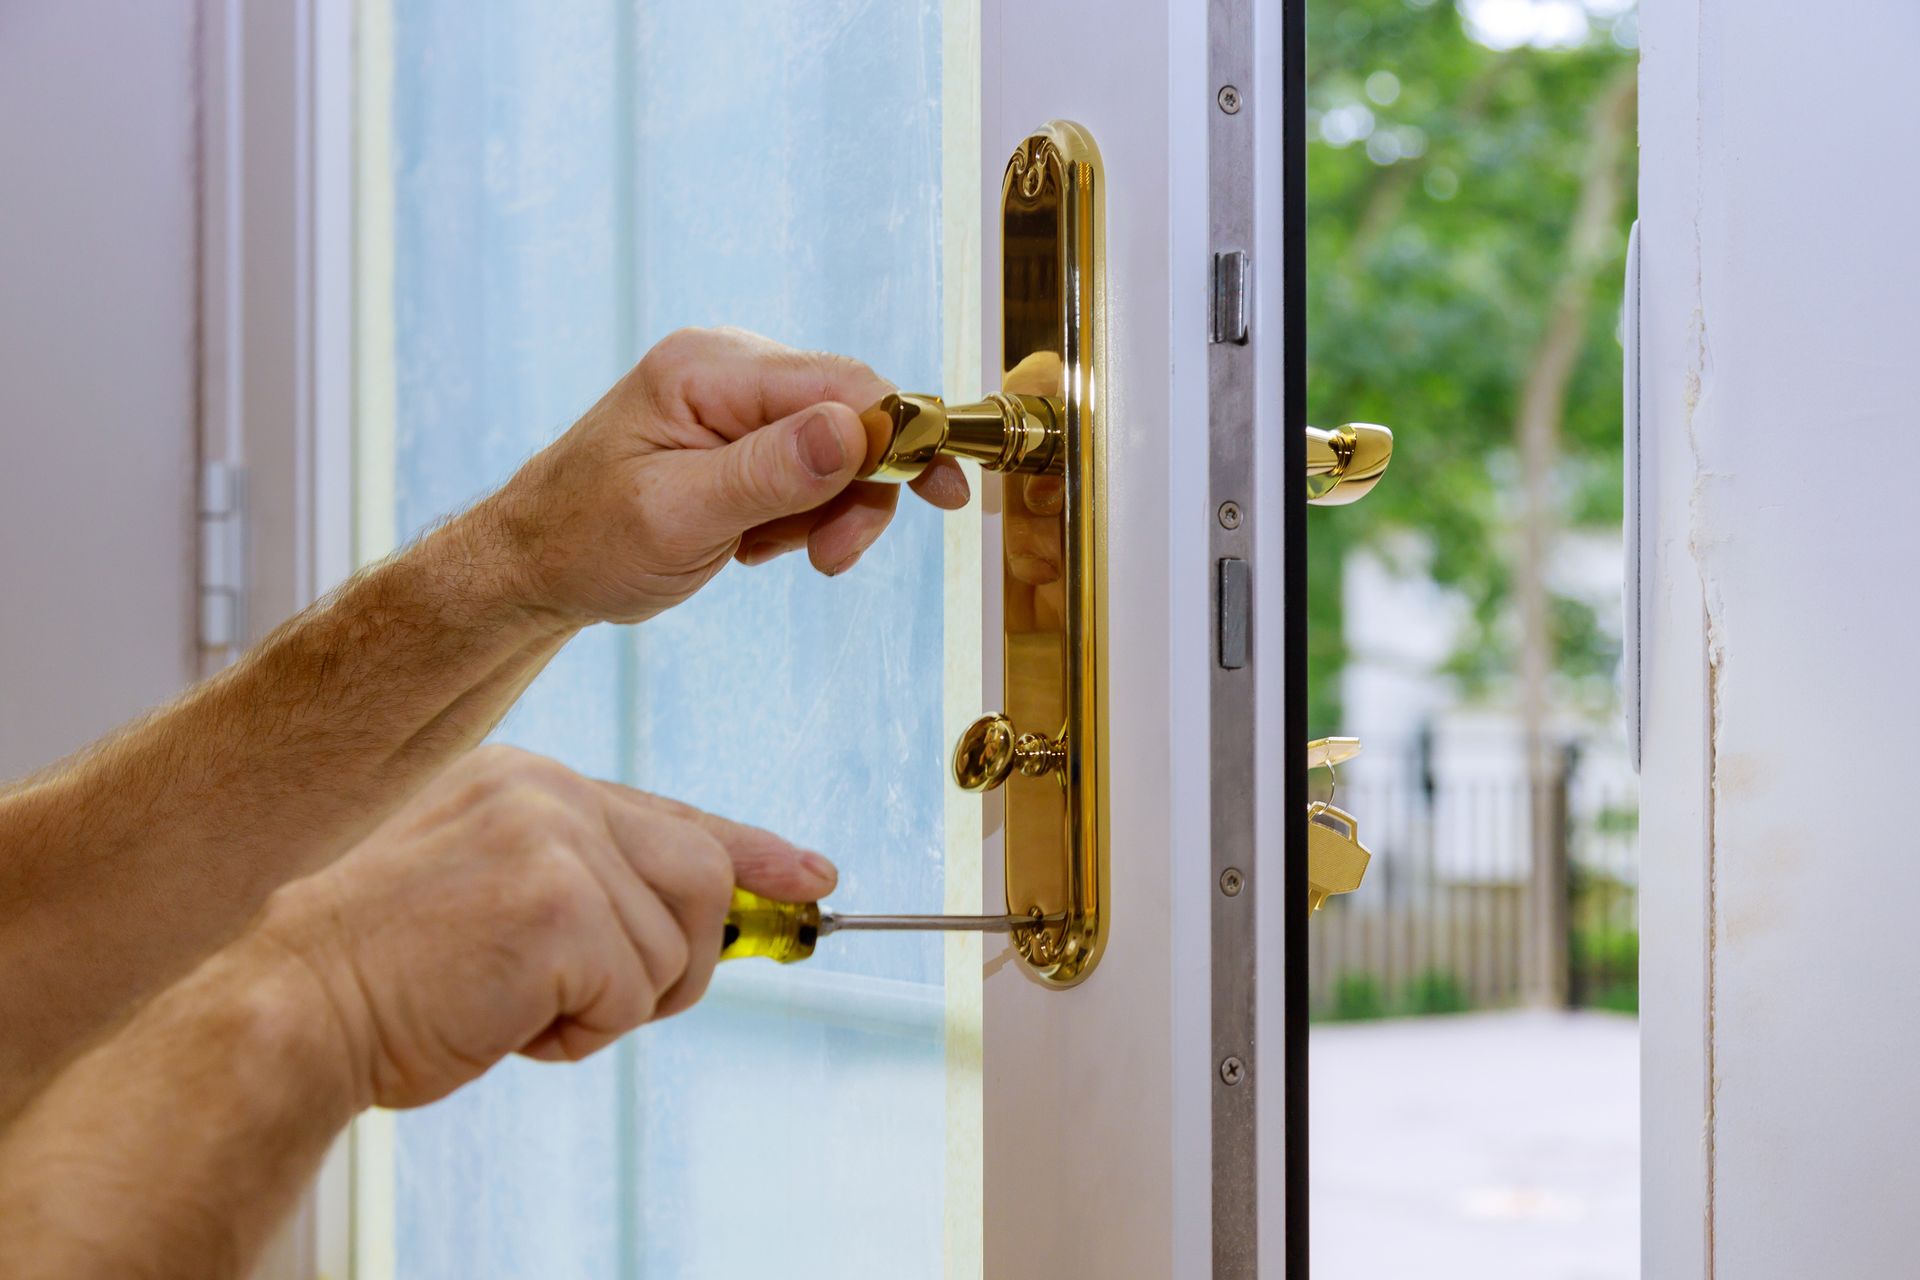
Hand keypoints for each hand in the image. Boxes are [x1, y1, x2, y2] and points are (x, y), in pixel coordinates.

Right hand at [254, 745, 834, 1109]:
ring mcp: (553, 839)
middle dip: (679, 959)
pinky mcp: (557, 904)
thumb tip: (712, 920)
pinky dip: (581, 1032)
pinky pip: (633, 989)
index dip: (752, 851)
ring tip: (522, 1006)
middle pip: (701, 876)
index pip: (673, 812)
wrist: (291, 1007)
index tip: (811, 876)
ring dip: (617, 1003)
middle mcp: (549, 791)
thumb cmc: (385, 972)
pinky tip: (508, 1023)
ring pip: (675, 942)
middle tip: (599, 1002)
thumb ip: (591, 888)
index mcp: (529, 781)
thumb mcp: (494, 898)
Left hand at [480, 326, 969, 625]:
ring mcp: (734, 398)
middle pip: (851, 410)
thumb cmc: (584, 541)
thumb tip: (856, 429)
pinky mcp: (739, 432)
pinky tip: (753, 540)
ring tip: (765, 552)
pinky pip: (809, 464)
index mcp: (707, 370)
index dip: (902, 436)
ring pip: (836, 446)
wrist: (533, 566)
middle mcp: (727, 367)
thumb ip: (768, 473)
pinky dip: (800, 512)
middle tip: (831, 557)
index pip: (842, 382)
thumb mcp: (677, 517)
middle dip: (857, 490)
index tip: (941, 495)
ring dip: (824, 510)